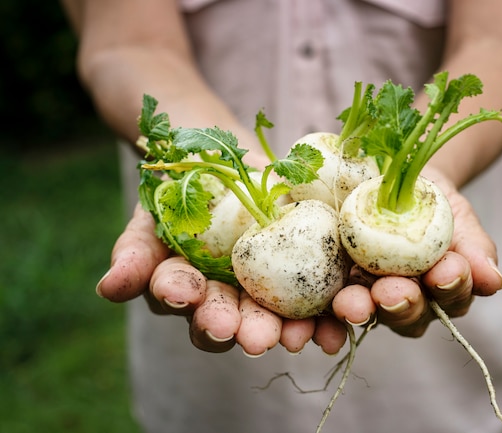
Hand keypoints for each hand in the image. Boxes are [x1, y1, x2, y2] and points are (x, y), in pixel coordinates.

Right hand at [96, 203, 347, 355]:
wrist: (225, 161)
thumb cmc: (181, 193)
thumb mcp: (152, 216)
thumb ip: (134, 254)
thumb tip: (109, 289)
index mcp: (199, 296)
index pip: (196, 312)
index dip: (195, 309)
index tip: (190, 299)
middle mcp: (237, 300)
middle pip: (244, 324)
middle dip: (250, 331)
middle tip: (256, 338)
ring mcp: (276, 286)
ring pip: (286, 316)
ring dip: (295, 329)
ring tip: (302, 335)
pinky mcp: (312, 266)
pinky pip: (325, 292)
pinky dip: (334, 308)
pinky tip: (342, 317)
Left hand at [332, 167, 501, 336]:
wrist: (390, 179)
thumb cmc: (431, 198)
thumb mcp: (457, 213)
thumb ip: (474, 247)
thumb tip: (495, 281)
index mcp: (443, 288)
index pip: (452, 296)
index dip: (450, 287)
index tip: (445, 271)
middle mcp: (409, 301)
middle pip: (410, 316)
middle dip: (402, 305)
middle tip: (391, 292)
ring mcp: (371, 297)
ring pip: (370, 314)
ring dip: (360, 311)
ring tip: (352, 304)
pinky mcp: (336, 288)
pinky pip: (329, 307)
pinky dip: (322, 320)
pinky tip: (316, 324)